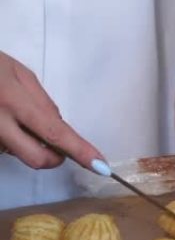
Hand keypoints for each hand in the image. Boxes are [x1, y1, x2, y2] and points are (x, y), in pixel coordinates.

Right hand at [0, 51, 104, 170]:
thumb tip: (60, 130)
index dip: (80, 151)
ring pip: (17, 153)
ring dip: (25, 142)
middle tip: (55, 143)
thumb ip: (43, 103)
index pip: (55, 133)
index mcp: (12, 100)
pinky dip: (9, 138)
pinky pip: (3, 148)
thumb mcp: (18, 74)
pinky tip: (1, 118)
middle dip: (54, 158)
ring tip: (10, 113)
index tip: (100, 165)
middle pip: (37, 159)